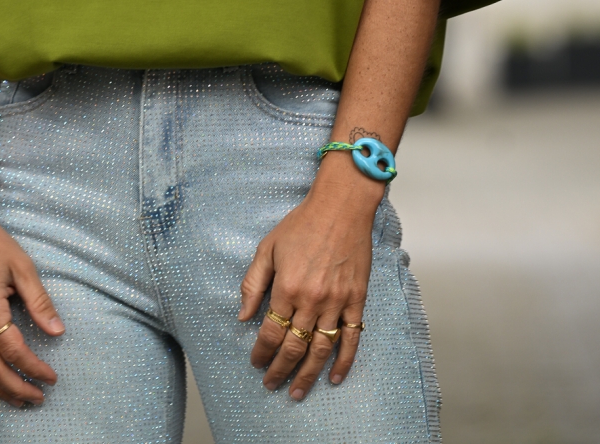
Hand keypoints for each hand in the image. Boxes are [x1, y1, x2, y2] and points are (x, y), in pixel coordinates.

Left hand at [239, 155, 380, 399]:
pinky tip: (335, 378)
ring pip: (321, 349)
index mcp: (287, 287)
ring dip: (308, 374)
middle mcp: (312, 300)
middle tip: (271, 385)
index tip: (255, 363)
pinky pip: (351, 337)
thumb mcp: (267, 248)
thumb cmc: (301, 224)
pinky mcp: (357, 300)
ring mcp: (337, 302)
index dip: (261, 352)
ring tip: (297, 392)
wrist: (340, 207)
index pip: (271, 332)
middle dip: (280, 370)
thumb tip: (242, 316)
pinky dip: (344, 361)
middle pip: (294, 346)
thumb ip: (253, 283)